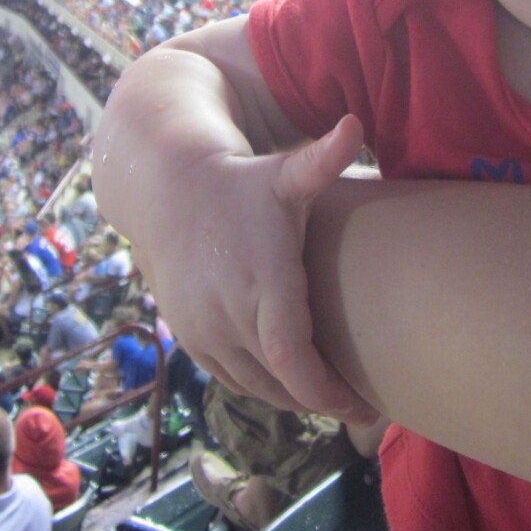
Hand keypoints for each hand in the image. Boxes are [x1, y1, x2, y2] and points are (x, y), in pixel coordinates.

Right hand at [146, 114, 378, 419]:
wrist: (167, 188)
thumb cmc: (241, 181)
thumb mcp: (284, 172)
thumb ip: (323, 159)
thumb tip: (356, 121)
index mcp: (262, 282)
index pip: (294, 362)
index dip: (327, 393)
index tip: (363, 405)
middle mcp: (229, 314)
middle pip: (282, 385)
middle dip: (322, 402)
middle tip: (363, 408)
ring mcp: (204, 330)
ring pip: (256, 387)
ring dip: (293, 398)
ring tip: (331, 398)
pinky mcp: (189, 337)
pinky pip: (231, 378)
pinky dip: (262, 386)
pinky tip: (290, 383)